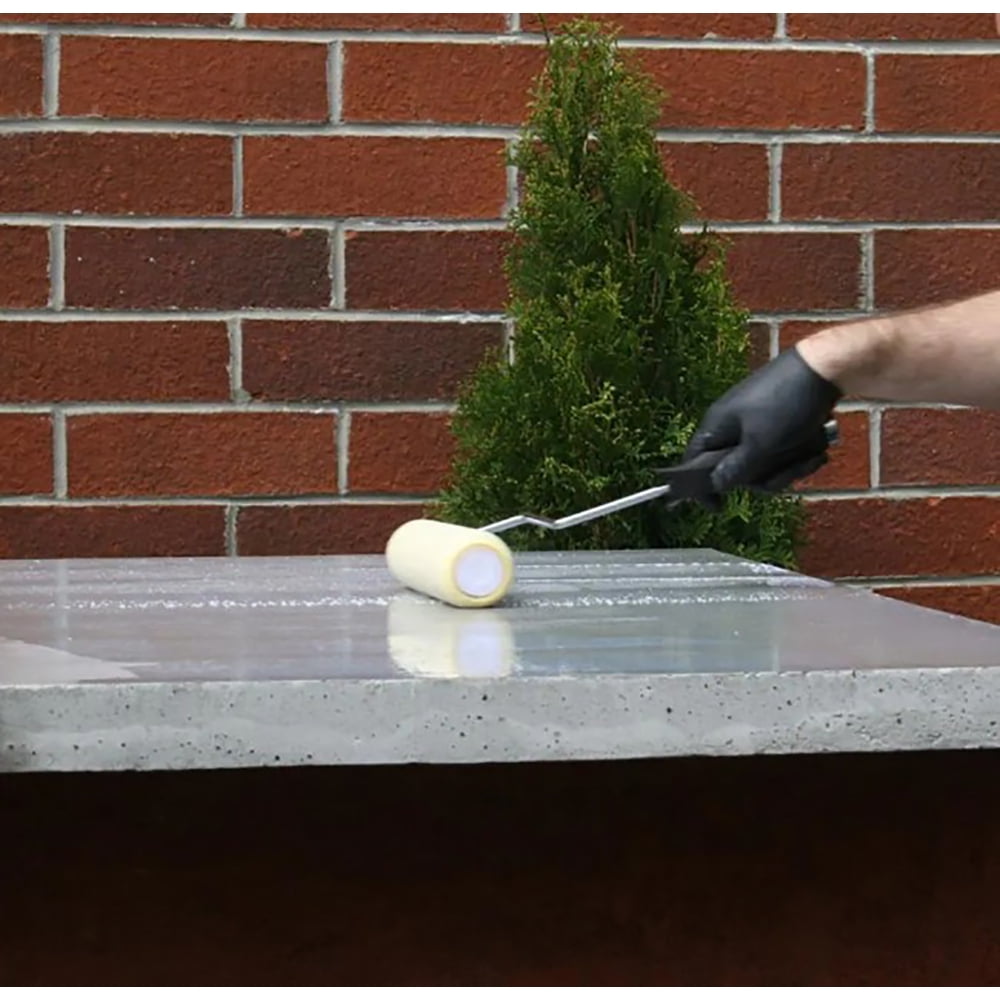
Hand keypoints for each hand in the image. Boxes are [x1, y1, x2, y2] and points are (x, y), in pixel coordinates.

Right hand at [684, 348, 841, 506]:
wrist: (826, 367)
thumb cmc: (787, 403)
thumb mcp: (760, 444)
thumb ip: (735, 469)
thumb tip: (714, 485)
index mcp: (717, 426)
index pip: (693, 462)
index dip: (702, 488)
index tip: (719, 507)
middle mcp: (732, 426)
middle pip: (738, 470)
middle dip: (767, 476)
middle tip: (788, 470)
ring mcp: (756, 424)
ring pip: (765, 464)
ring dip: (790, 466)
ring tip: (812, 454)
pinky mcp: (779, 422)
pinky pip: (782, 451)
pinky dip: (800, 453)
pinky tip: (817, 445)